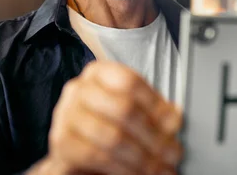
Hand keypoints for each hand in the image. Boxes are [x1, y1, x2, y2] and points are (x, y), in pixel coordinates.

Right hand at [31, 61, 182, 174]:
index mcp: (99, 73)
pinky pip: (96, 157)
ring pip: (112, 136)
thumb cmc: (109, 124)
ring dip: (142, 157)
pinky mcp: (61, 142)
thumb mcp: (133, 111)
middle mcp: (78, 89)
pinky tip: (138, 174)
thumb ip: (153, 111)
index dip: (156, 104)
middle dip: (154, 136)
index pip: (130, 81)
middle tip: (173, 154)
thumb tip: (174, 117)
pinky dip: (122, 169)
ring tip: (160, 169)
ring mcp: (66, 115)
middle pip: (123, 109)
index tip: (175, 124)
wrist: (78, 151)